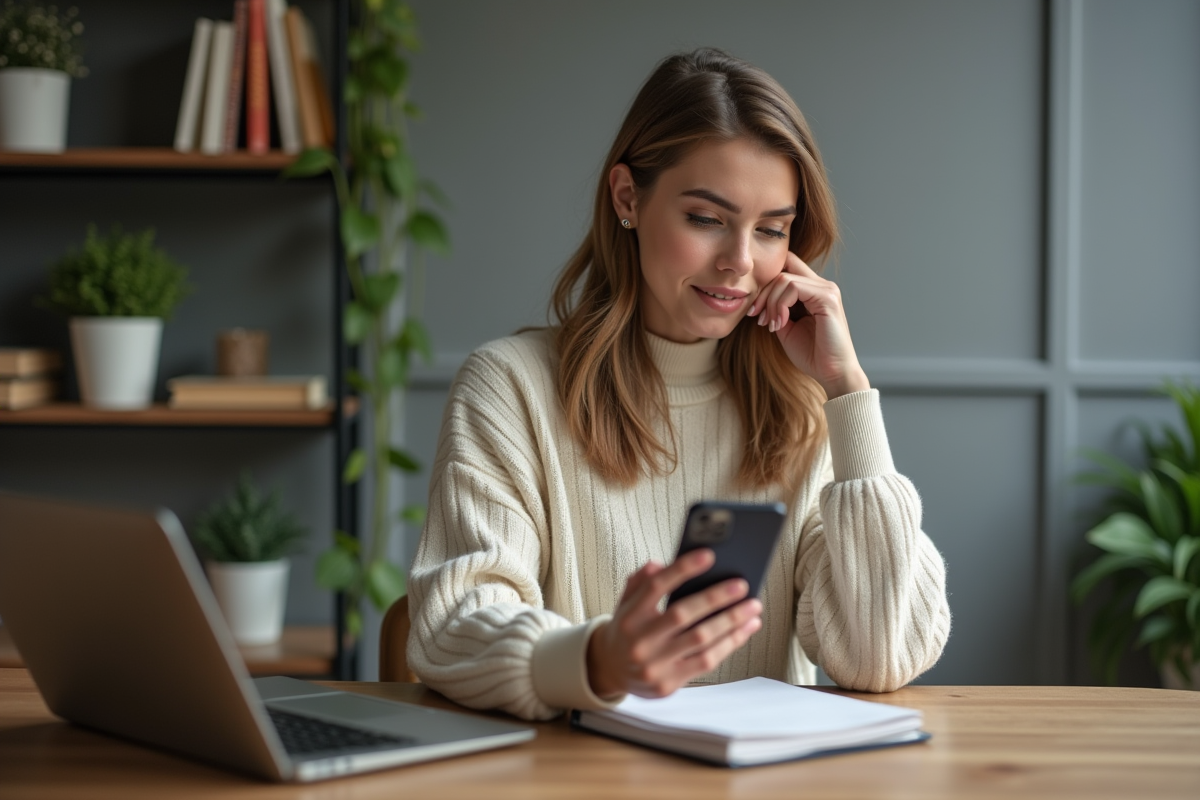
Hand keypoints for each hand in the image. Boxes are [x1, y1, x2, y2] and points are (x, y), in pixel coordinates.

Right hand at [586, 549, 762, 699]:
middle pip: (682, 614)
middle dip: (715, 597)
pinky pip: (706, 661)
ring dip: (731, 621)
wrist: (611, 670)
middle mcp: (639, 641)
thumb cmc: (628, 629)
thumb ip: (641, 581)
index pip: (655, 587)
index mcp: (628, 616)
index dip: (682, 569)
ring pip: (700, 639)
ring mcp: (654, 665)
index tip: (708, 555)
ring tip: (753, 606)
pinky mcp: (668, 684)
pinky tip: (744, 629)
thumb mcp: (626, 602)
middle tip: (741, 584)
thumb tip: (660, 565)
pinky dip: (729, 643)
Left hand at [747, 252, 869, 399]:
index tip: (755, 310)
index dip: (766, 283)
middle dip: (763, 293)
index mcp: (813, 291)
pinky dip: (780, 305)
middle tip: (757, 317)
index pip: (787, 266)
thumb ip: (776, 308)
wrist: (832, 373)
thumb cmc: (812, 354)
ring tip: (770, 325)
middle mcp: (822, 286)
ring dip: (770, 302)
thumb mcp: (786, 327)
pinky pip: (794, 287)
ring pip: (785, 279)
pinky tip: (780, 324)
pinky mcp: (828, 298)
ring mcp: (827, 290)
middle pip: (782, 269)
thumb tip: (758, 298)